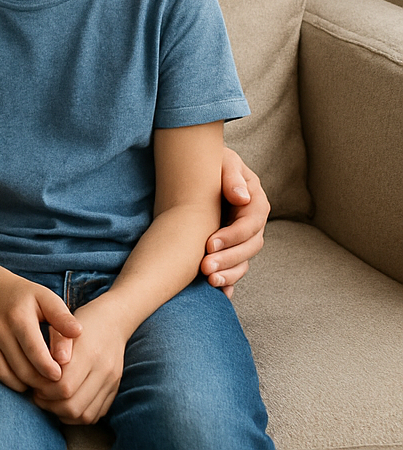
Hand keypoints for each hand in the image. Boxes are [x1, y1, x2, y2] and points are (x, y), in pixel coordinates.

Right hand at [0, 270, 82, 392]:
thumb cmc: (25, 296)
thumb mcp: (45, 298)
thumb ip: (62, 316)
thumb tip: (78, 333)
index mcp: (19, 316)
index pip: (34, 350)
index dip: (49, 368)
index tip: (61, 375)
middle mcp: (1, 330)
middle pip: (23, 367)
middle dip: (43, 381)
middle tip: (57, 384)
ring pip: (11, 374)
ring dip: (31, 384)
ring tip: (46, 383)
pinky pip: (0, 374)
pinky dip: (16, 383)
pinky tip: (29, 380)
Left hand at [31, 299, 128, 423]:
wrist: (112, 321)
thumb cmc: (79, 322)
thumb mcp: (61, 326)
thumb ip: (53, 348)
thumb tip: (43, 372)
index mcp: (88, 353)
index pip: (63, 386)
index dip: (44, 390)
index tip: (34, 384)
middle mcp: (103, 371)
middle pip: (73, 406)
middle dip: (50, 405)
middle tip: (38, 395)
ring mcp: (111, 383)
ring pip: (84, 415)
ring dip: (62, 413)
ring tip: (50, 400)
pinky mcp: (114, 390)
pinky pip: (95, 415)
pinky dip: (77, 416)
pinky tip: (65, 403)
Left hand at [202, 147, 268, 294]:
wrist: (196, 167)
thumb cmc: (210, 160)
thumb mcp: (221, 159)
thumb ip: (231, 175)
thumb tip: (241, 197)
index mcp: (255, 200)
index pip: (251, 223)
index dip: (233, 236)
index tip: (209, 243)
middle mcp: (252, 222)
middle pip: (250, 247)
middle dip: (229, 259)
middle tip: (205, 269)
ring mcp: (242, 237)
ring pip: (244, 261)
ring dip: (229, 274)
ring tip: (210, 282)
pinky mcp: (231, 247)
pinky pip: (235, 269)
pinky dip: (230, 282)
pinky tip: (221, 293)